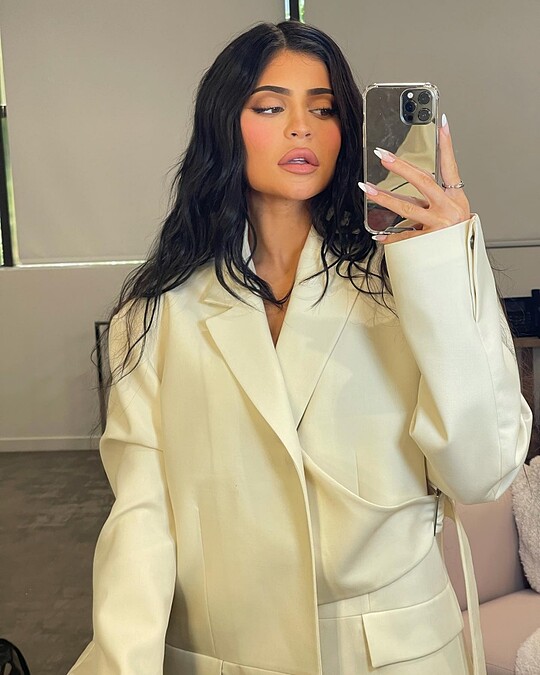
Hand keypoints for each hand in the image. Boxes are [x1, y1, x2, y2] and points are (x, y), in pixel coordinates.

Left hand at [358, 114, 470, 243]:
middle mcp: (449, 208)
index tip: (443, 124)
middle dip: (401, 166)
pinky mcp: (429, 242)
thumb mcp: (452, 212)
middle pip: (422, 181)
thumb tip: (408, 185)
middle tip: (383, 155)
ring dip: (384, 197)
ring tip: (367, 189)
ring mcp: (439, 225)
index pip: (451, 167)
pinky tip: (378, 235)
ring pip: (407, 208)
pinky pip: (404, 236)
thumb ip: (432, 199)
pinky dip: (390, 236)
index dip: (447, 145)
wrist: (464, 264)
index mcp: (456, 198)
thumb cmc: (456, 236)